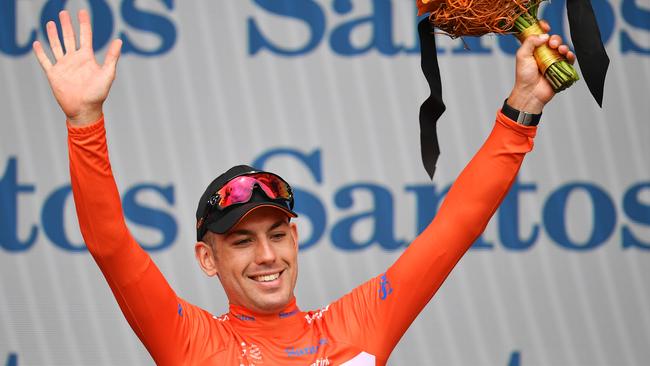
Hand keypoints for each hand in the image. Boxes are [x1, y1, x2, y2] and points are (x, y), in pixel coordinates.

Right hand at [33, 10, 121, 125]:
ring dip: (53, 35)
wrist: (85, 109)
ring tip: (51, 23)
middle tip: (63, 12)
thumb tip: (119, 40)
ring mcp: (63, 66)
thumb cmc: (98, 94)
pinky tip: (38, 43)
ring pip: (56, 46)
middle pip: (69, 37)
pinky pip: (45, 61)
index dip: (83, 24)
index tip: (82, 12)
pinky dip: (40, 52)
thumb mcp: (107, 73)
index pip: (85, 36)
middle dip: (66, 25)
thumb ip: (112, 57)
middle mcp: (74, 59)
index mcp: (87, 57)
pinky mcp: (53, 74)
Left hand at [507, 21, 575, 113]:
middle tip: (552, 44)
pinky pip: (569, 59)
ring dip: (563, 46)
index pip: (540, 34)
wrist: (531, 93)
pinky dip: (570, 55)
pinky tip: (568, 55)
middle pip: (554, 40)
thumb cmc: (524, 76)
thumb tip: (544, 35)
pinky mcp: (561, 68)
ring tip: (560, 50)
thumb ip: (530, 42)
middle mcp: (544, 53)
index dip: (543, 28)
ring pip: (562, 48)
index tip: (546, 27)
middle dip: (555, 39)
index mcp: (533, 48)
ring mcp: (553, 60)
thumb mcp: (522, 56)